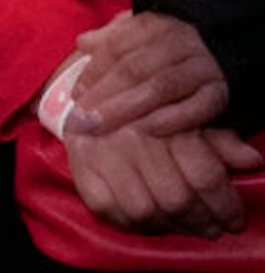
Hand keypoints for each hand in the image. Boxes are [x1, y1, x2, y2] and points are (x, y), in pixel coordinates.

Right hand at [66, 123, 263, 236]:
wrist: (95, 100)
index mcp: (161, 118)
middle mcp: (127, 136)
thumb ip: (222, 140)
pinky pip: (111, 212)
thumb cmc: (151, 112)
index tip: (235, 219)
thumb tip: (253, 161)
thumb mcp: (190, 118)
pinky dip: (135, 224)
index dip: (226, 205)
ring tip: (188, 227)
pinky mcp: (81, 172)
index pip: (204, 174)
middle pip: (176, 198)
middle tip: (215, 228)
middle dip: (202, 221)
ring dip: (173, 227)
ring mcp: (100, 155)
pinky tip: (154, 221)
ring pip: (145, 210)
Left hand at [71, 11, 229, 137]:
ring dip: (126, 109)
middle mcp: (179, 41)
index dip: (93, 72)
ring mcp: (203, 66)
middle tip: (79, 119)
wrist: (241, 42)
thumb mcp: (149, 31)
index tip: (75, 95)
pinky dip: (172, 119)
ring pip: (159, 87)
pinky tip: (147, 131)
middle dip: (103, 96)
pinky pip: (197, 107)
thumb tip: (83, 43)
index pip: (117, 47)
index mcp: (156, 24)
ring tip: (100, 127)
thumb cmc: (182, 43)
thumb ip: (116, 37)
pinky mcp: (224, 91)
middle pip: (134, 69)